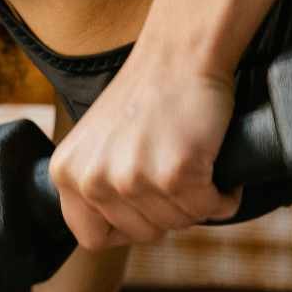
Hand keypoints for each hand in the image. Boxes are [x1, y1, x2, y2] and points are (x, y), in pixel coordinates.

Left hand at [49, 42, 242, 251]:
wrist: (179, 55)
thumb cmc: (145, 95)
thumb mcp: (96, 143)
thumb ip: (95, 184)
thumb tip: (116, 231)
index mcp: (66, 174)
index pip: (91, 237)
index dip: (125, 228)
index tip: (145, 208)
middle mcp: (93, 181)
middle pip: (142, 234)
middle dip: (168, 212)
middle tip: (177, 174)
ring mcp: (132, 179)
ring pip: (178, 224)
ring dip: (198, 202)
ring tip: (196, 164)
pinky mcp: (175, 174)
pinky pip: (210, 209)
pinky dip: (224, 195)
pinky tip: (216, 167)